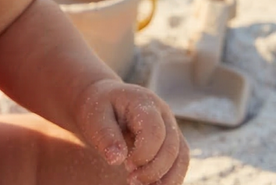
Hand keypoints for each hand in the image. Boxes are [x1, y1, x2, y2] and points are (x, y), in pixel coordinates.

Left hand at [74, 78, 188, 184]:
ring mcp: (170, 125)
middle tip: (131, 180)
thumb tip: (116, 159)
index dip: (144, 153)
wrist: (103, 102)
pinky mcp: (172, 139)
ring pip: (181, 157)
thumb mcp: (94, 116)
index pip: (154, 131)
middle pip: (171, 146)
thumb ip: (105, 135)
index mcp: (142, 100)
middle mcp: (162, 111)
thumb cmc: (98, 109)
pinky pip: (180, 162)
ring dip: (166, 178)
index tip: (125, 165)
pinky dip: (170, 178)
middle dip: (153, 170)